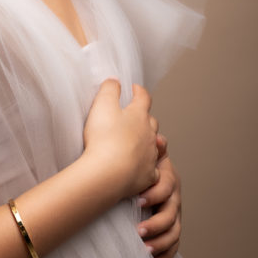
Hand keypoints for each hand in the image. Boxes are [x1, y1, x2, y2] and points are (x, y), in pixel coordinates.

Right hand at [83, 79, 159, 199]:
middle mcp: (149, 134)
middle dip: (144, 117)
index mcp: (139, 115)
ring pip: (155, 145)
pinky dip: (148, 166)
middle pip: (151, 121)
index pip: (143, 98)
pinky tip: (142, 167)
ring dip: (148, 141)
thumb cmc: (104, 138)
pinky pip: (153, 169)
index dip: (139, 91)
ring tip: (140, 140)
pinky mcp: (148, 175)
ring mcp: (150, 155)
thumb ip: (109, 89)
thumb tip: (115, 81)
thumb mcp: (102, 105)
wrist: (108, 173)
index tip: (134, 89)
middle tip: (134, 116)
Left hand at [136, 136, 180, 257]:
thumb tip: (158, 138)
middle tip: (138, 231)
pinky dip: (165, 256)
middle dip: (156, 223)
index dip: (154, 194)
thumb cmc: (137, 167)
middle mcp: (173, 198)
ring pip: (174, 232)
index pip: (167, 187)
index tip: (137, 201)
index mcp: (167, 179)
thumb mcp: (142, 157)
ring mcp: (173, 215)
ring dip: (160, 242)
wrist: (137, 179)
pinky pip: (173, 246)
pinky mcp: (170, 230)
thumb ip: (149, 150)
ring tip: (143, 250)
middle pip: (172, 213)